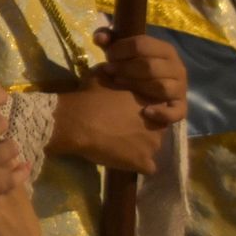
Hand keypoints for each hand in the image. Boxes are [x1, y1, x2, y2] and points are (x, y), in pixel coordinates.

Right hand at [49, 82, 166, 173]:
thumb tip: (111, 67)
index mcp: (150, 101)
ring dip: (140, 148)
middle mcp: (157, 122)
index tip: (127, 115)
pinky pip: (148, 168)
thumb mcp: (100, 75)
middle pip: (157, 129)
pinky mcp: (143, 162)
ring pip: (152, 148)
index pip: (157, 109)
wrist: (77, 121)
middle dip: (144, 131)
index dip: (142, 113)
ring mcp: (152, 144)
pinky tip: (123, 161)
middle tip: (123, 131)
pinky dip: (137, 165)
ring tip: (121, 147)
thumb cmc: (88, 97)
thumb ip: (113, 72)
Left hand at [92, 28, 187, 127]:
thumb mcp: (122, 52)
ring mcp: (180, 88)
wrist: (150, 92)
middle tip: (108, 71)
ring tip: (118, 84)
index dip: (120, 49)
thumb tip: (99, 38)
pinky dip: (162, 113)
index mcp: (165, 49)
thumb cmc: (135, 67)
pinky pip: (176, 112)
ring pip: (160, 86)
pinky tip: (145, 111)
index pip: (142, 44)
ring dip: (136, 85)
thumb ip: (109, 42)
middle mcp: (177, 67)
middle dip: (125, 68)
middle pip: (149, 65)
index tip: (107, 56)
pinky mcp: (180, 108)